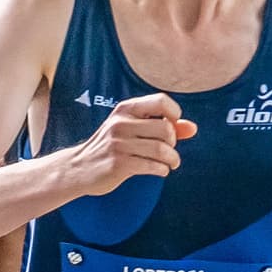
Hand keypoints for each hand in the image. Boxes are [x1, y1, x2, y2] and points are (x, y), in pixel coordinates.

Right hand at [70, 93, 192, 192]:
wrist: (78, 168)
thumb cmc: (110, 147)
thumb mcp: (132, 129)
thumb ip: (163, 126)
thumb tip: (192, 128)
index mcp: (125, 109)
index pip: (161, 101)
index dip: (174, 114)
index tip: (171, 127)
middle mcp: (121, 123)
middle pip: (166, 129)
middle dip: (174, 143)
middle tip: (168, 150)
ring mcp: (118, 144)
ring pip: (162, 150)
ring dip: (172, 160)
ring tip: (170, 163)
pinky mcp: (118, 164)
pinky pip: (153, 166)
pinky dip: (162, 170)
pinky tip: (159, 170)